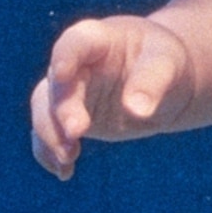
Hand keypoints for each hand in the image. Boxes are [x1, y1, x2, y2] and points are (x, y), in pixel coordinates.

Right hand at [29, 17, 189, 177]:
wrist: (163, 79)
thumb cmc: (164, 61)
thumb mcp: (167, 63)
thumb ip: (152, 81)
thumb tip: (137, 109)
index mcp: (98, 40)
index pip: (75, 43)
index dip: (65, 56)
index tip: (62, 74)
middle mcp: (75, 64)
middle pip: (57, 86)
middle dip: (62, 110)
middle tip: (77, 133)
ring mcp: (69, 92)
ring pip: (44, 111)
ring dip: (50, 136)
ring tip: (67, 161)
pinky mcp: (69, 118)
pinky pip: (48, 134)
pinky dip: (50, 153)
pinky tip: (64, 173)